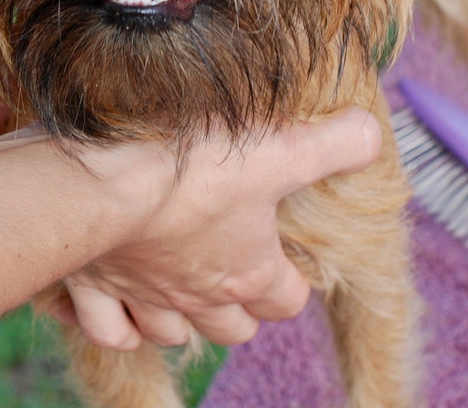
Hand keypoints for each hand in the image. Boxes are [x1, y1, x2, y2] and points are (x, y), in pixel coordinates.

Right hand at [52, 109, 383, 348]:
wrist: (101, 181)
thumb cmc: (192, 166)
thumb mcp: (281, 146)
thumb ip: (336, 144)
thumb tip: (373, 135)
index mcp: (247, 271)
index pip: (286, 301)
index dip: (291, 282)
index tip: (287, 255)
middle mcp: (198, 296)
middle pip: (232, 329)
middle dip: (238, 307)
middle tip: (235, 269)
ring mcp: (144, 297)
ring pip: (170, 333)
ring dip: (179, 318)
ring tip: (179, 286)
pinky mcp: (94, 288)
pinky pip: (109, 330)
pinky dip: (118, 323)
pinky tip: (121, 302)